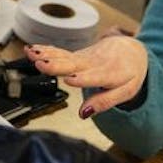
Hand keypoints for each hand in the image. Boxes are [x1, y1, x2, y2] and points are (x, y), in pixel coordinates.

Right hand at [26, 34, 148, 117]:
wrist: (131, 49)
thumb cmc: (130, 72)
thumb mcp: (126, 91)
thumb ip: (105, 102)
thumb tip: (84, 114)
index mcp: (109, 74)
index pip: (95, 76)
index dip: (83, 78)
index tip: (69, 80)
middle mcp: (94, 63)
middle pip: (73, 64)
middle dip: (56, 65)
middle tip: (42, 65)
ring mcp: (84, 57)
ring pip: (63, 56)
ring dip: (46, 55)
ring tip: (31, 54)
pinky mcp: (77, 55)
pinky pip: (60, 52)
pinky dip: (46, 50)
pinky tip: (32, 49)